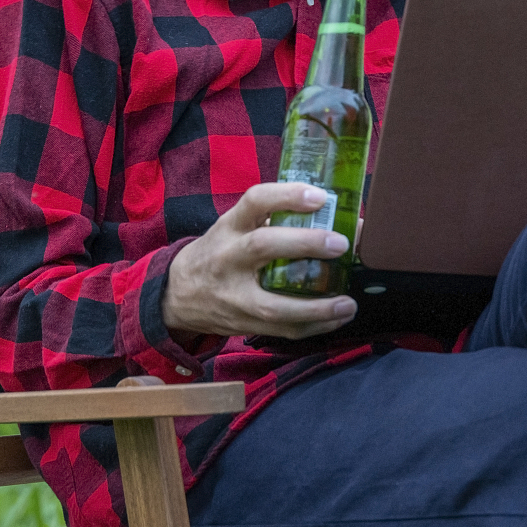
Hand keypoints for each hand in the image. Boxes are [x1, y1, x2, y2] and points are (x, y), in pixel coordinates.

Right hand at [161, 182, 356, 339]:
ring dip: (317, 307)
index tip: (320, 197)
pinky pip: (282, 331)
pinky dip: (314, 326)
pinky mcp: (244, 324)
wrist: (179, 294)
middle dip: (305, 244)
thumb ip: (271, 220)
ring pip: (274, 305)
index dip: (287, 196)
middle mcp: (229, 258)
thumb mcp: (234, 227)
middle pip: (263, 246)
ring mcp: (235, 296)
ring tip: (348, 303)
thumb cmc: (219, 252)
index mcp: (230, 227)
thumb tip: (334, 214)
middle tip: (340, 244)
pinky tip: (336, 319)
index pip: (255, 201)